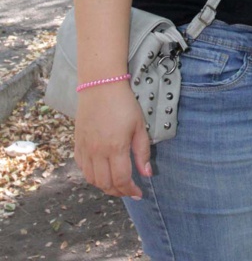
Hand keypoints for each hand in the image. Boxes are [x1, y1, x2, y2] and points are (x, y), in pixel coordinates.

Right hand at [74, 82, 151, 197]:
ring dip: (104, 186)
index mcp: (116, 147)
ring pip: (92, 179)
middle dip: (118, 192)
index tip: (139, 193)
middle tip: (128, 190)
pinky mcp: (77, 144)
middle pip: (105, 184)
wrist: (100, 86)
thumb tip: (147, 174)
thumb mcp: (140, 126)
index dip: (130, 190)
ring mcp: (85, 148)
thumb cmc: (124, 104)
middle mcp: (98, 152)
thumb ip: (143, 152)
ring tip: (116, 183)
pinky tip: (101, 172)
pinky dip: (91, 176)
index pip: (121, 180)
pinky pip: (82, 168)